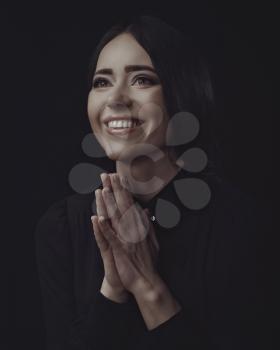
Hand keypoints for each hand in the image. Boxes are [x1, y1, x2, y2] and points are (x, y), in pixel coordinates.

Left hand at [96, 172, 159, 295]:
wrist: (148, 281)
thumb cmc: (149, 261)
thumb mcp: (153, 240)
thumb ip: (149, 225)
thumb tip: (146, 211)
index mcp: (140, 226)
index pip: (131, 204)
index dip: (123, 190)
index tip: (118, 177)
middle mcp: (134, 229)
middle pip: (123, 206)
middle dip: (114, 189)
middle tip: (107, 175)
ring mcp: (127, 239)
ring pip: (116, 218)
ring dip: (109, 203)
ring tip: (103, 189)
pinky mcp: (120, 250)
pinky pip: (111, 238)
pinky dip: (105, 228)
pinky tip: (98, 218)